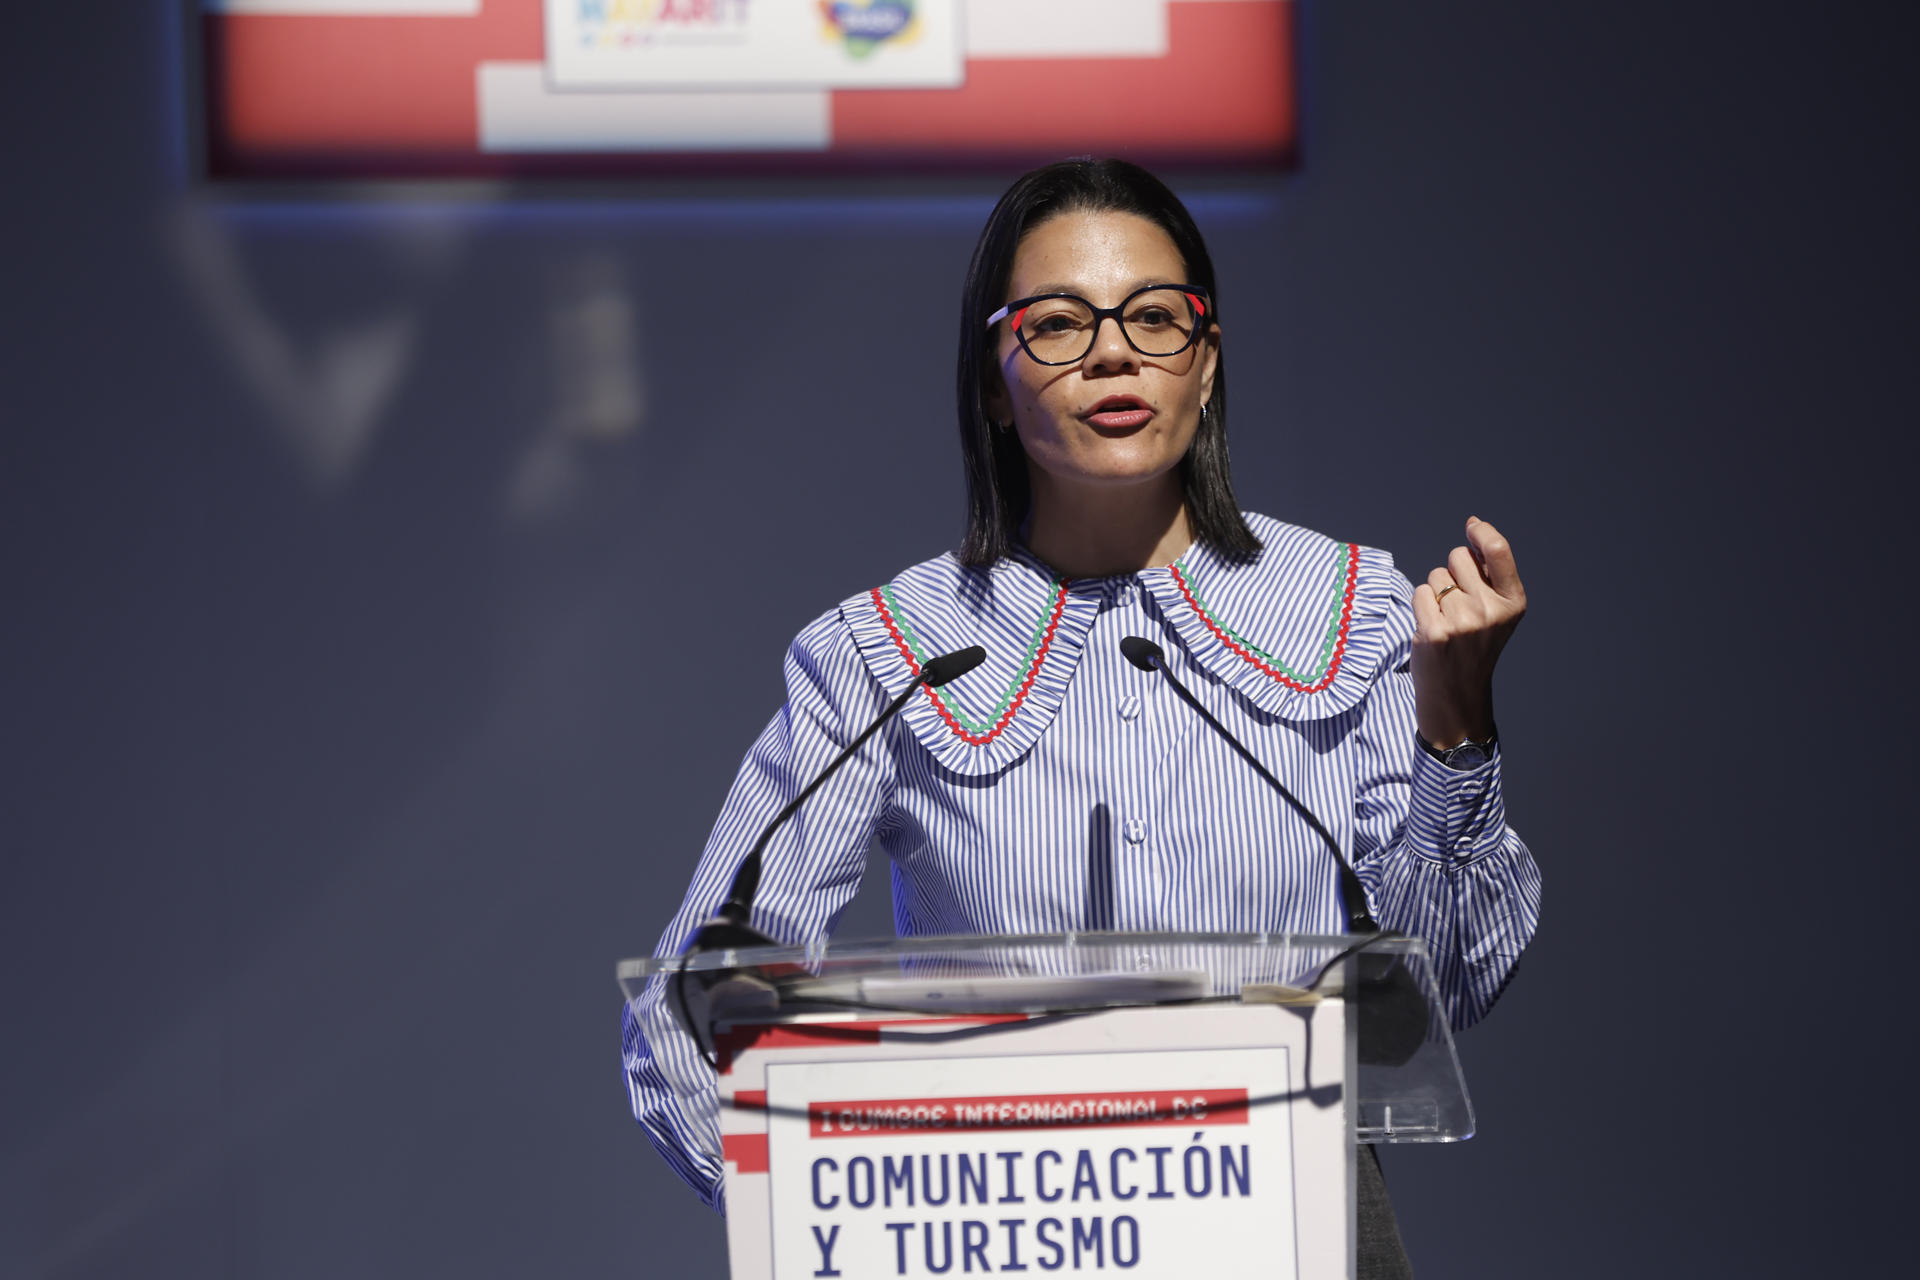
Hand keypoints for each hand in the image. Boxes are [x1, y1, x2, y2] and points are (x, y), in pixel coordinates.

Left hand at [1410, 516, 1526, 748]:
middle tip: (1458, 604)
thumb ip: (1489, 574)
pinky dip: (1422, 606)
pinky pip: (1420, 593)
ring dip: (1436, 592)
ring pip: (1436, 576)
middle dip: (1454, 571)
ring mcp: (1464, 622)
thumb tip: (1474, 525)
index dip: (1482, 532)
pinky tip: (1432, 628)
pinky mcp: (1436, 632)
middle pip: (1459, 557)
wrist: (1457, 694)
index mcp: (1514, 603)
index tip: (1472, 527)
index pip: (1499, 550)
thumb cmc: (1473, 645)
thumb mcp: (1496, 611)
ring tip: (1446, 620)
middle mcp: (1492, 611)